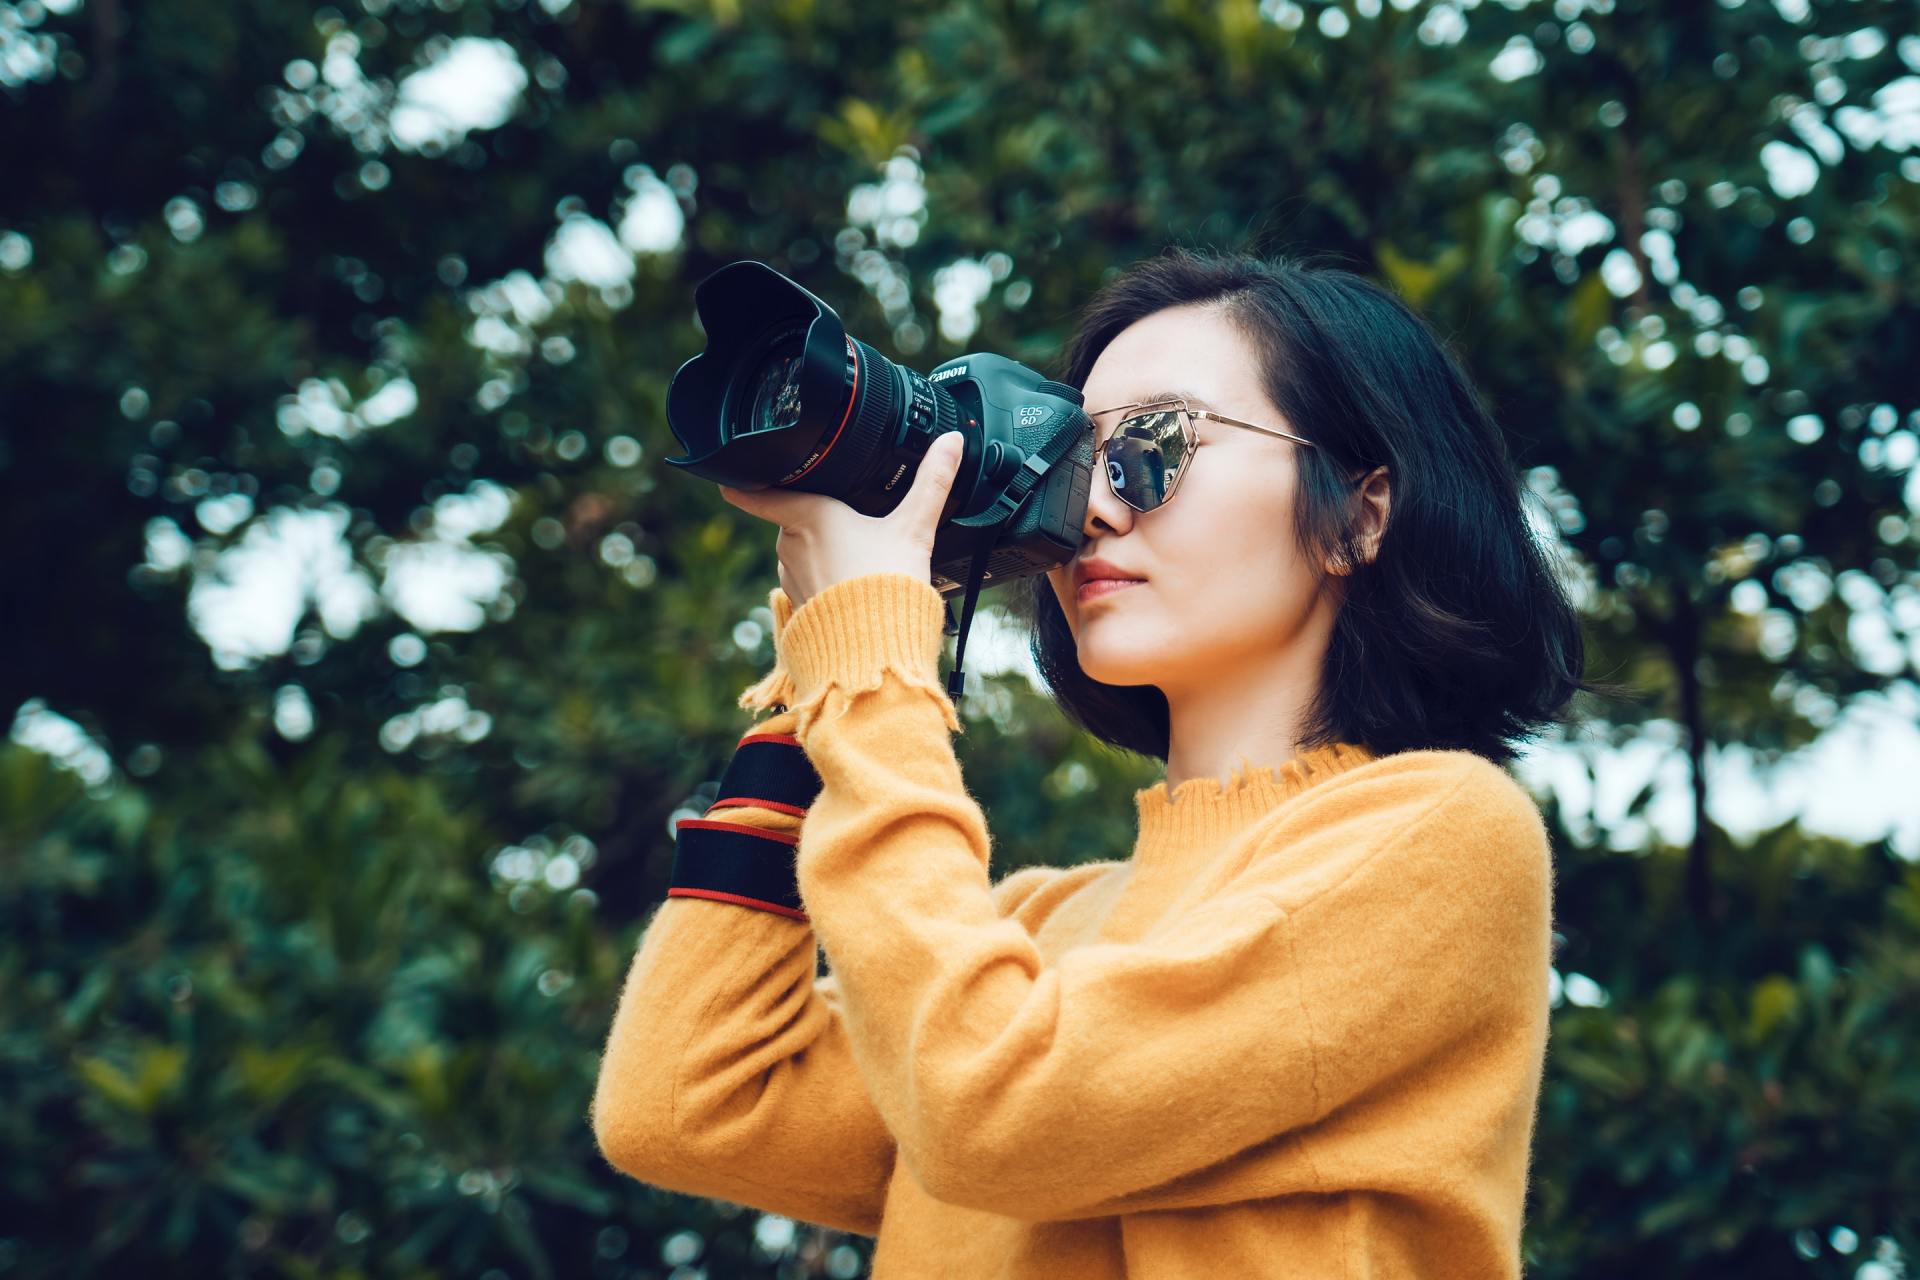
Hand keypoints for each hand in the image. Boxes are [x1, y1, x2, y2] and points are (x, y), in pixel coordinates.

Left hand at [718, 431, 964, 609]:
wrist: (876, 650)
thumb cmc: (887, 586)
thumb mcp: (915, 528)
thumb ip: (932, 482)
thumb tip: (952, 442)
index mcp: (808, 515)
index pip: (754, 492)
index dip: (740, 479)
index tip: (732, 471)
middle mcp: (789, 545)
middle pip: (793, 517)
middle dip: (816, 517)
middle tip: (853, 520)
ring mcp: (791, 577)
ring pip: (799, 549)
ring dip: (820, 549)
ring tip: (859, 556)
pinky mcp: (799, 605)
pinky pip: (806, 580)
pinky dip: (823, 577)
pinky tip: (852, 582)